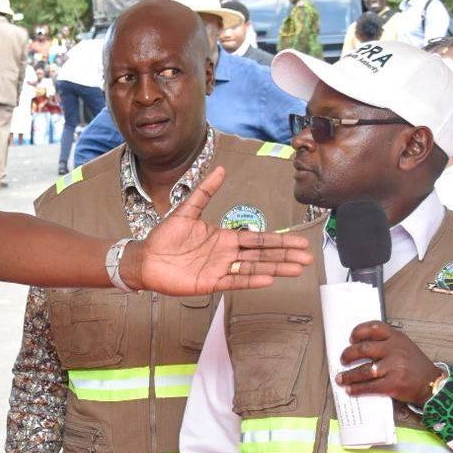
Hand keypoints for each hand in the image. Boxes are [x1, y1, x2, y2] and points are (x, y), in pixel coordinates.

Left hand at [127, 167, 311, 294]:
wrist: (145, 258)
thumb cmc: (163, 237)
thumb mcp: (186, 210)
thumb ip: (205, 191)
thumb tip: (221, 169)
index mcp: (224, 238)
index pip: (258, 239)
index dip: (279, 240)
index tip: (299, 242)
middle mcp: (226, 254)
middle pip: (262, 254)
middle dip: (285, 256)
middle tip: (307, 258)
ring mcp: (219, 269)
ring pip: (253, 268)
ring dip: (275, 269)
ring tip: (296, 269)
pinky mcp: (209, 282)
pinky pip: (234, 280)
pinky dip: (250, 279)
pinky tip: (268, 279)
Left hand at [337, 321, 435, 405]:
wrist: (433, 383)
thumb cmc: (415, 366)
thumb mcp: (404, 347)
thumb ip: (386, 344)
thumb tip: (358, 349)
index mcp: (397, 338)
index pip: (374, 327)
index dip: (359, 331)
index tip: (351, 339)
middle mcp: (395, 350)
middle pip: (363, 349)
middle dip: (348, 355)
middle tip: (343, 360)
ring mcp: (395, 367)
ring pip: (364, 370)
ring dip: (348, 375)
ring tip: (341, 378)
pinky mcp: (393, 383)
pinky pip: (369, 386)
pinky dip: (357, 389)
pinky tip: (351, 389)